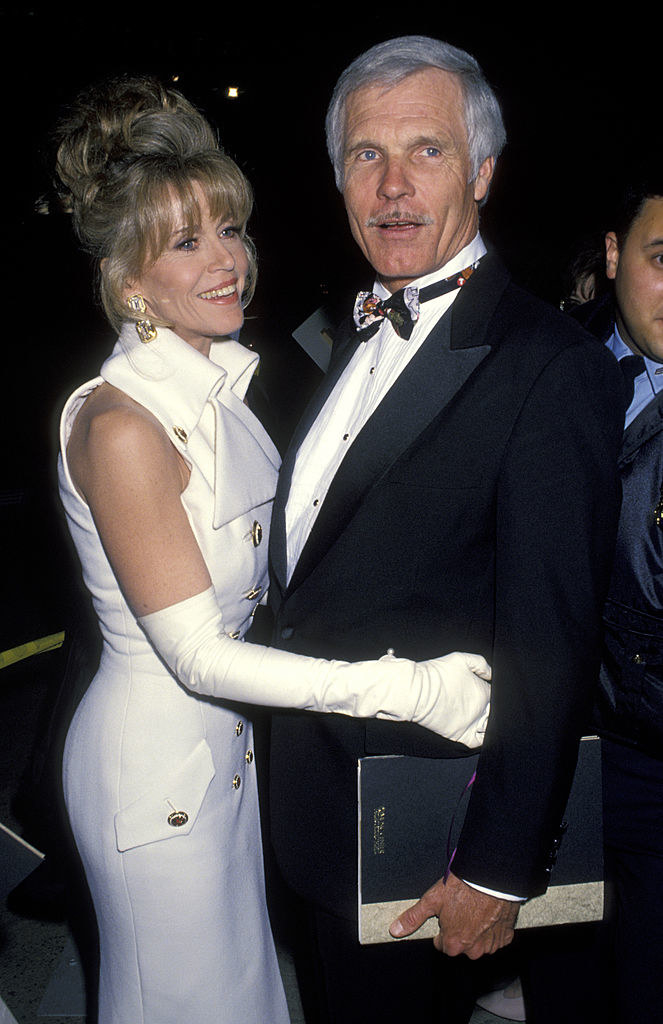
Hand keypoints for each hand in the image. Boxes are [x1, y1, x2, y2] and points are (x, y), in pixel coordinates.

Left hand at [389, 871, 518, 957]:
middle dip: (460, 931)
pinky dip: (493, 929)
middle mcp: (473, 950)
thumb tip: (396, 930)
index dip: (443, 928)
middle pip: (462, 945)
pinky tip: (489, 912)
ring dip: (477, 931)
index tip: (447, 915)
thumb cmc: (462, 887)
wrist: (490, 877)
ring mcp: (491, 944)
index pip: (443, 944)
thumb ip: (414, 917)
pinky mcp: (506, 936)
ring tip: (475, 908)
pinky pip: (497, 937)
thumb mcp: (432, 899)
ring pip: (480, 943)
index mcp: (453, 944)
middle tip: (461, 909)